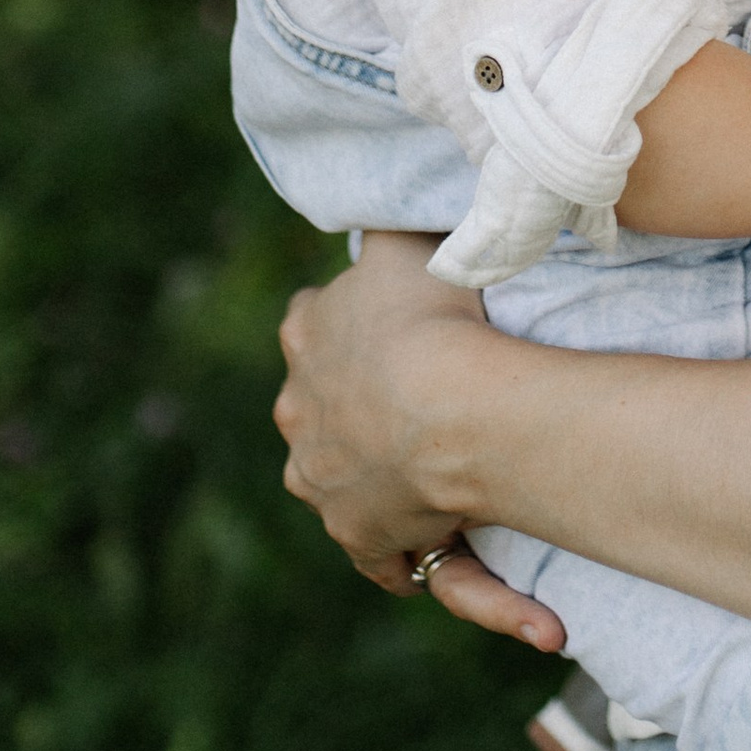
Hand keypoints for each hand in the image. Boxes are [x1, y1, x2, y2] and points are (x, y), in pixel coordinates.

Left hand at [274, 234, 558, 645]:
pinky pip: (387, 551)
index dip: (353, 332)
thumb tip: (400, 197)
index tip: (397, 336)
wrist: (449, 405)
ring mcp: (320, 478)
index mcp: (306, 334)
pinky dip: (418, 553)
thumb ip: (394, 223)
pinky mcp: (356, 534)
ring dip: (384, 479)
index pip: (314, 327)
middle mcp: (296, 412)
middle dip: (361, 411)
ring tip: (443, 479)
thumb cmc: (437, 315)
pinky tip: (455, 543)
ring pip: (347, 478)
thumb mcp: (410, 240)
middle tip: (426, 407)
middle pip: (321, 410)